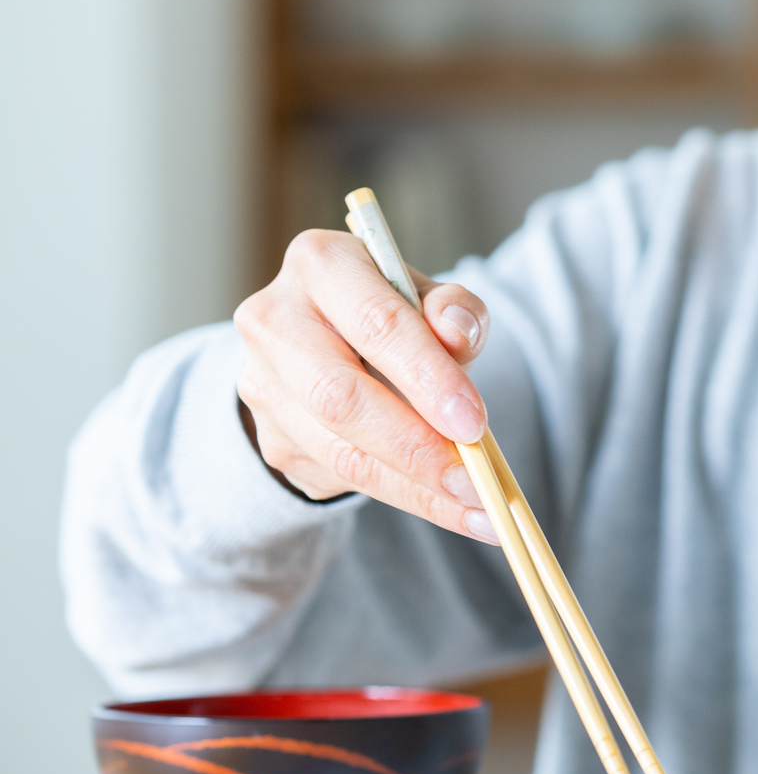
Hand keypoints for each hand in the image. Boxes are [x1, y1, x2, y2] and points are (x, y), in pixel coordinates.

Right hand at [233, 229, 496, 541]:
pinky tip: (453, 509)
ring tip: (478, 507)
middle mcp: (274, 321)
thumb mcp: (431, 297)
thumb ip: (454, 310)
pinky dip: (405, 497)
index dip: (428, 377)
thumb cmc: (392, 314)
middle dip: (416, 446)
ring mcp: (263, 384)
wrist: (330, 343)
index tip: (475, 423)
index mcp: (320, 264)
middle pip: (342, 397)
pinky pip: (341, 478)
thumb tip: (457, 331)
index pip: (376, 323)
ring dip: (416, 488)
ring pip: (340, 450)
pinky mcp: (272, 438)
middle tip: (477, 479)